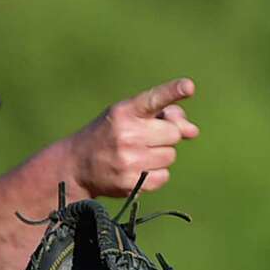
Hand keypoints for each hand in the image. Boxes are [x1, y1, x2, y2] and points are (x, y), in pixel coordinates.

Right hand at [69, 78, 198, 196]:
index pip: (153, 99)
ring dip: (160, 157)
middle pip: (173, 134)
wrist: (76, 166)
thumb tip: (193, 132)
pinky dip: (156, 175)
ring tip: (137, 156)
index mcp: (125, 112)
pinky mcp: (128, 183)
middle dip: (164, 137)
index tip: (189, 86)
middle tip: (144, 141)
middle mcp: (126, 134)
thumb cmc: (110, 136)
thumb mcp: (129, 117)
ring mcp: (127, 160)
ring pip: (170, 156)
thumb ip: (165, 116)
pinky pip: (163, 177)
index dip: (173, 92)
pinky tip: (138, 171)